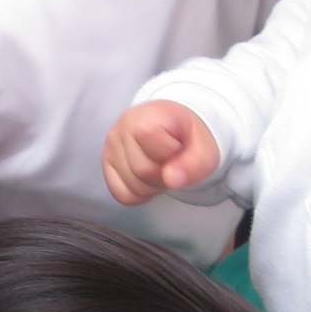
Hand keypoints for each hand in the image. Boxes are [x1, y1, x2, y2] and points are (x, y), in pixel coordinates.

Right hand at [103, 101, 220, 204]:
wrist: (174, 126)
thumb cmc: (188, 136)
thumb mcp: (205, 148)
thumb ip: (194, 164)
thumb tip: (172, 180)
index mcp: (145, 117)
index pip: (156, 152)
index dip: (174, 159)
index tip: (180, 149)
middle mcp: (120, 128)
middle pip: (142, 172)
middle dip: (164, 176)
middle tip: (173, 164)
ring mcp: (110, 146)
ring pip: (131, 186)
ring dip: (153, 187)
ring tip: (161, 169)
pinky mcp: (106, 162)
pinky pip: (120, 194)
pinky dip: (138, 194)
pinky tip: (147, 179)